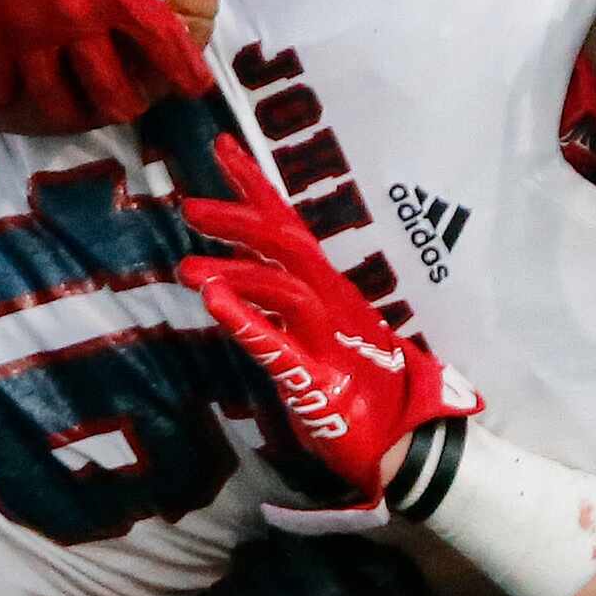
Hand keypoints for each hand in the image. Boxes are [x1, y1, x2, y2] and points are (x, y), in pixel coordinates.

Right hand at [0, 0, 230, 127]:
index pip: (164, 45)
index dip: (186, 73)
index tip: (196, 87)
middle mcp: (75, 18)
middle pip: (110, 88)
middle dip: (129, 105)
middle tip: (135, 107)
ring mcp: (27, 27)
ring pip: (55, 98)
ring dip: (73, 112)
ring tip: (81, 111)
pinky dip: (5, 94)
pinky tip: (8, 97)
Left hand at [179, 134, 479, 502]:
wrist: (407, 448)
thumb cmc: (360, 393)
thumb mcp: (317, 337)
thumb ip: (282, 305)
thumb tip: (236, 274)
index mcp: (330, 291)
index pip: (290, 227)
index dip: (256, 186)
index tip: (221, 148)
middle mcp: (332, 304)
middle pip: (287, 244)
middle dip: (239, 219)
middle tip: (190, 207)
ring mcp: (328, 340)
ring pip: (284, 289)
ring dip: (235, 273)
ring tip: (187, 268)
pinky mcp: (319, 383)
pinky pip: (279, 346)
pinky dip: (247, 321)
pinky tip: (214, 305)